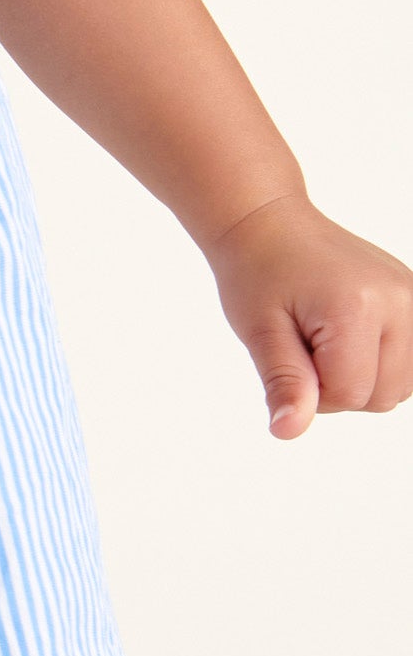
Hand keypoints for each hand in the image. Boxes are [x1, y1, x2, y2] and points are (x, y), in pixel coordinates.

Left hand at [205, 192, 412, 437]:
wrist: (271, 225)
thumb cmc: (258, 273)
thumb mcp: (260, 331)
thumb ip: (284, 383)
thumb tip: (289, 431)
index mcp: (358, 307)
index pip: (349, 395)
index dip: (311, 391)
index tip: (289, 352)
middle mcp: (400, 301)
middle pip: (383, 397)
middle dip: (337, 387)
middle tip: (305, 343)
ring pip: (401, 388)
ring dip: (360, 378)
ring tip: (325, 338)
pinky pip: (408, 364)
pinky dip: (377, 364)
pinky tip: (349, 337)